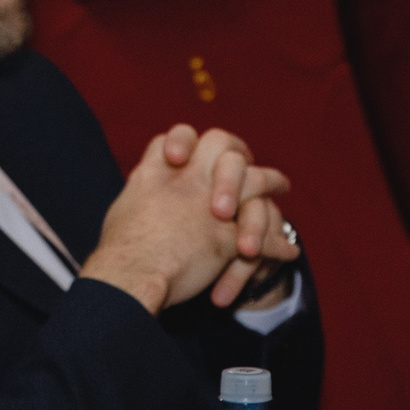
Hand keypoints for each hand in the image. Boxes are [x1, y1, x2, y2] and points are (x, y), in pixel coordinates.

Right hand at [84, 126, 285, 312]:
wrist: (131, 274)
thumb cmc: (121, 247)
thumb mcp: (126, 202)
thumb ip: (143, 186)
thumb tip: (145, 182)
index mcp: (160, 171)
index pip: (181, 136)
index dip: (188, 140)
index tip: (189, 155)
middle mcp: (190, 179)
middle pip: (223, 143)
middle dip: (239, 150)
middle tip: (248, 160)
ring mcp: (213, 205)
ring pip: (255, 180)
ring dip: (273, 181)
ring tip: (283, 185)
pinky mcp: (229, 238)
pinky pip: (265, 237)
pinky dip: (278, 245)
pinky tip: (288, 249)